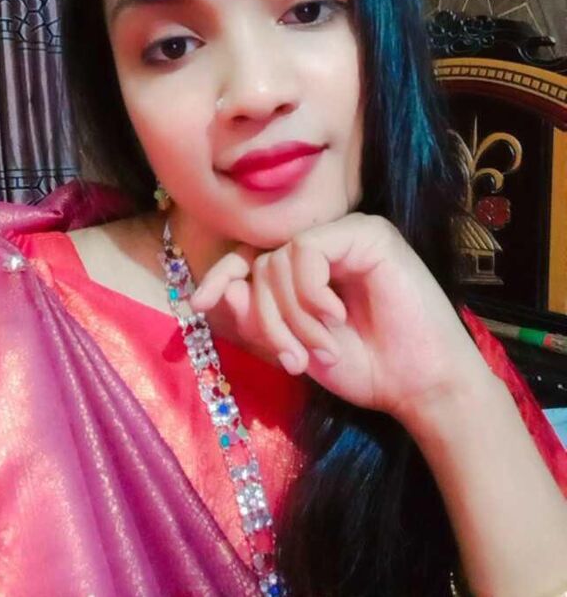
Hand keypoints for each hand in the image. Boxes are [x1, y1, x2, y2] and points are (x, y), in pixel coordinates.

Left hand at [189, 212, 487, 423]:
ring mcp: (347, 234)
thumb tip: (223, 291)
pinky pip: (308, 249)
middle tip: (292, 360)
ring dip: (292, 315)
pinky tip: (336, 317)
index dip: (222, 275)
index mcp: (307, 269)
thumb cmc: (364, 367)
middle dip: (267, 318)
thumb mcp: (295, 346)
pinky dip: (310, 291)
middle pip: (262, 265)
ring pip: (280, 259)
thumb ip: (259, 319)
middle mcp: (325, 245)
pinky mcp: (368, 233)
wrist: (420, 385)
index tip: (197, 304)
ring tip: (321, 349)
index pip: (251, 258)